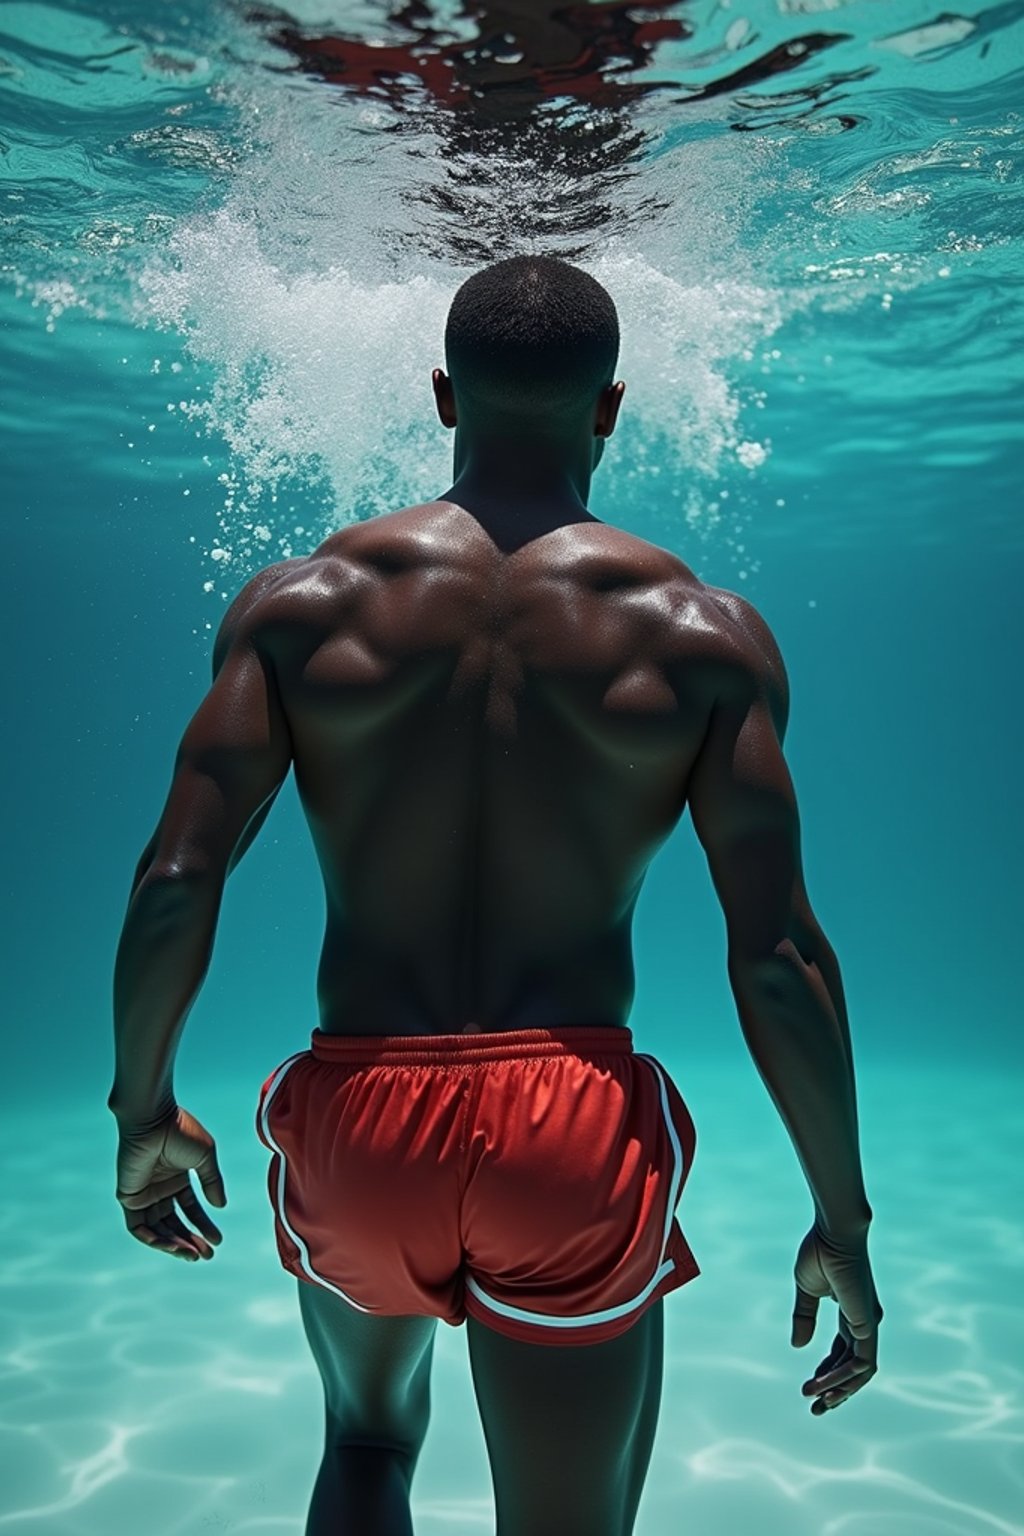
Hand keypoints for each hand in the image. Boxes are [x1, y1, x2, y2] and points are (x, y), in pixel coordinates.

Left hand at [114, 1105, 226, 1260]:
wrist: (153, 1119)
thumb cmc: (180, 1131)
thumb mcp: (205, 1158)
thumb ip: (212, 1182)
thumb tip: (220, 1207)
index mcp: (177, 1178)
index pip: (190, 1208)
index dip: (203, 1225)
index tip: (217, 1241)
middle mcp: (160, 1188)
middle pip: (174, 1223)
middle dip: (190, 1240)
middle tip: (206, 1256)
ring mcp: (144, 1194)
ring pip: (158, 1229)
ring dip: (174, 1244)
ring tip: (192, 1255)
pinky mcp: (128, 1197)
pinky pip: (138, 1227)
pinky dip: (153, 1239)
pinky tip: (172, 1246)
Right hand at [791, 1222, 882, 1413]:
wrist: (833, 1231)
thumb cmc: (820, 1250)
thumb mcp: (806, 1290)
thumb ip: (804, 1317)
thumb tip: (797, 1346)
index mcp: (852, 1312)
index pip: (844, 1352)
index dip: (828, 1372)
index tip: (809, 1386)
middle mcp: (865, 1322)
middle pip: (854, 1367)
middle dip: (835, 1390)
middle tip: (815, 1408)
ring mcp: (868, 1324)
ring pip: (860, 1372)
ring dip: (837, 1389)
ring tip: (814, 1402)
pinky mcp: (868, 1325)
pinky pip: (860, 1364)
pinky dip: (841, 1378)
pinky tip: (820, 1385)